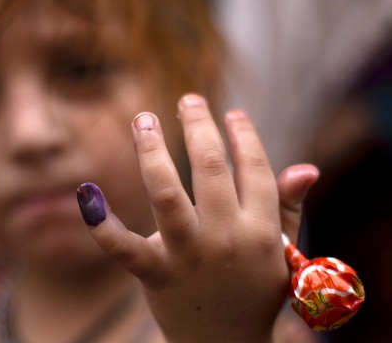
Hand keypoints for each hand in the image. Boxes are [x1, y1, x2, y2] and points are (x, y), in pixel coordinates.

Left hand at [77, 94, 315, 341]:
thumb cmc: (254, 291)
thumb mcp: (281, 252)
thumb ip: (288, 208)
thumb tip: (306, 166)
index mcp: (260, 231)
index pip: (254, 169)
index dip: (243, 136)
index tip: (232, 113)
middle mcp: (225, 239)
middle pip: (209, 169)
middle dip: (197, 127)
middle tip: (187, 99)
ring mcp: (188, 256)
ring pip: (166, 193)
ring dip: (152, 150)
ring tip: (143, 119)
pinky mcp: (156, 274)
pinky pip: (124, 248)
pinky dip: (101, 224)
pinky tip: (86, 191)